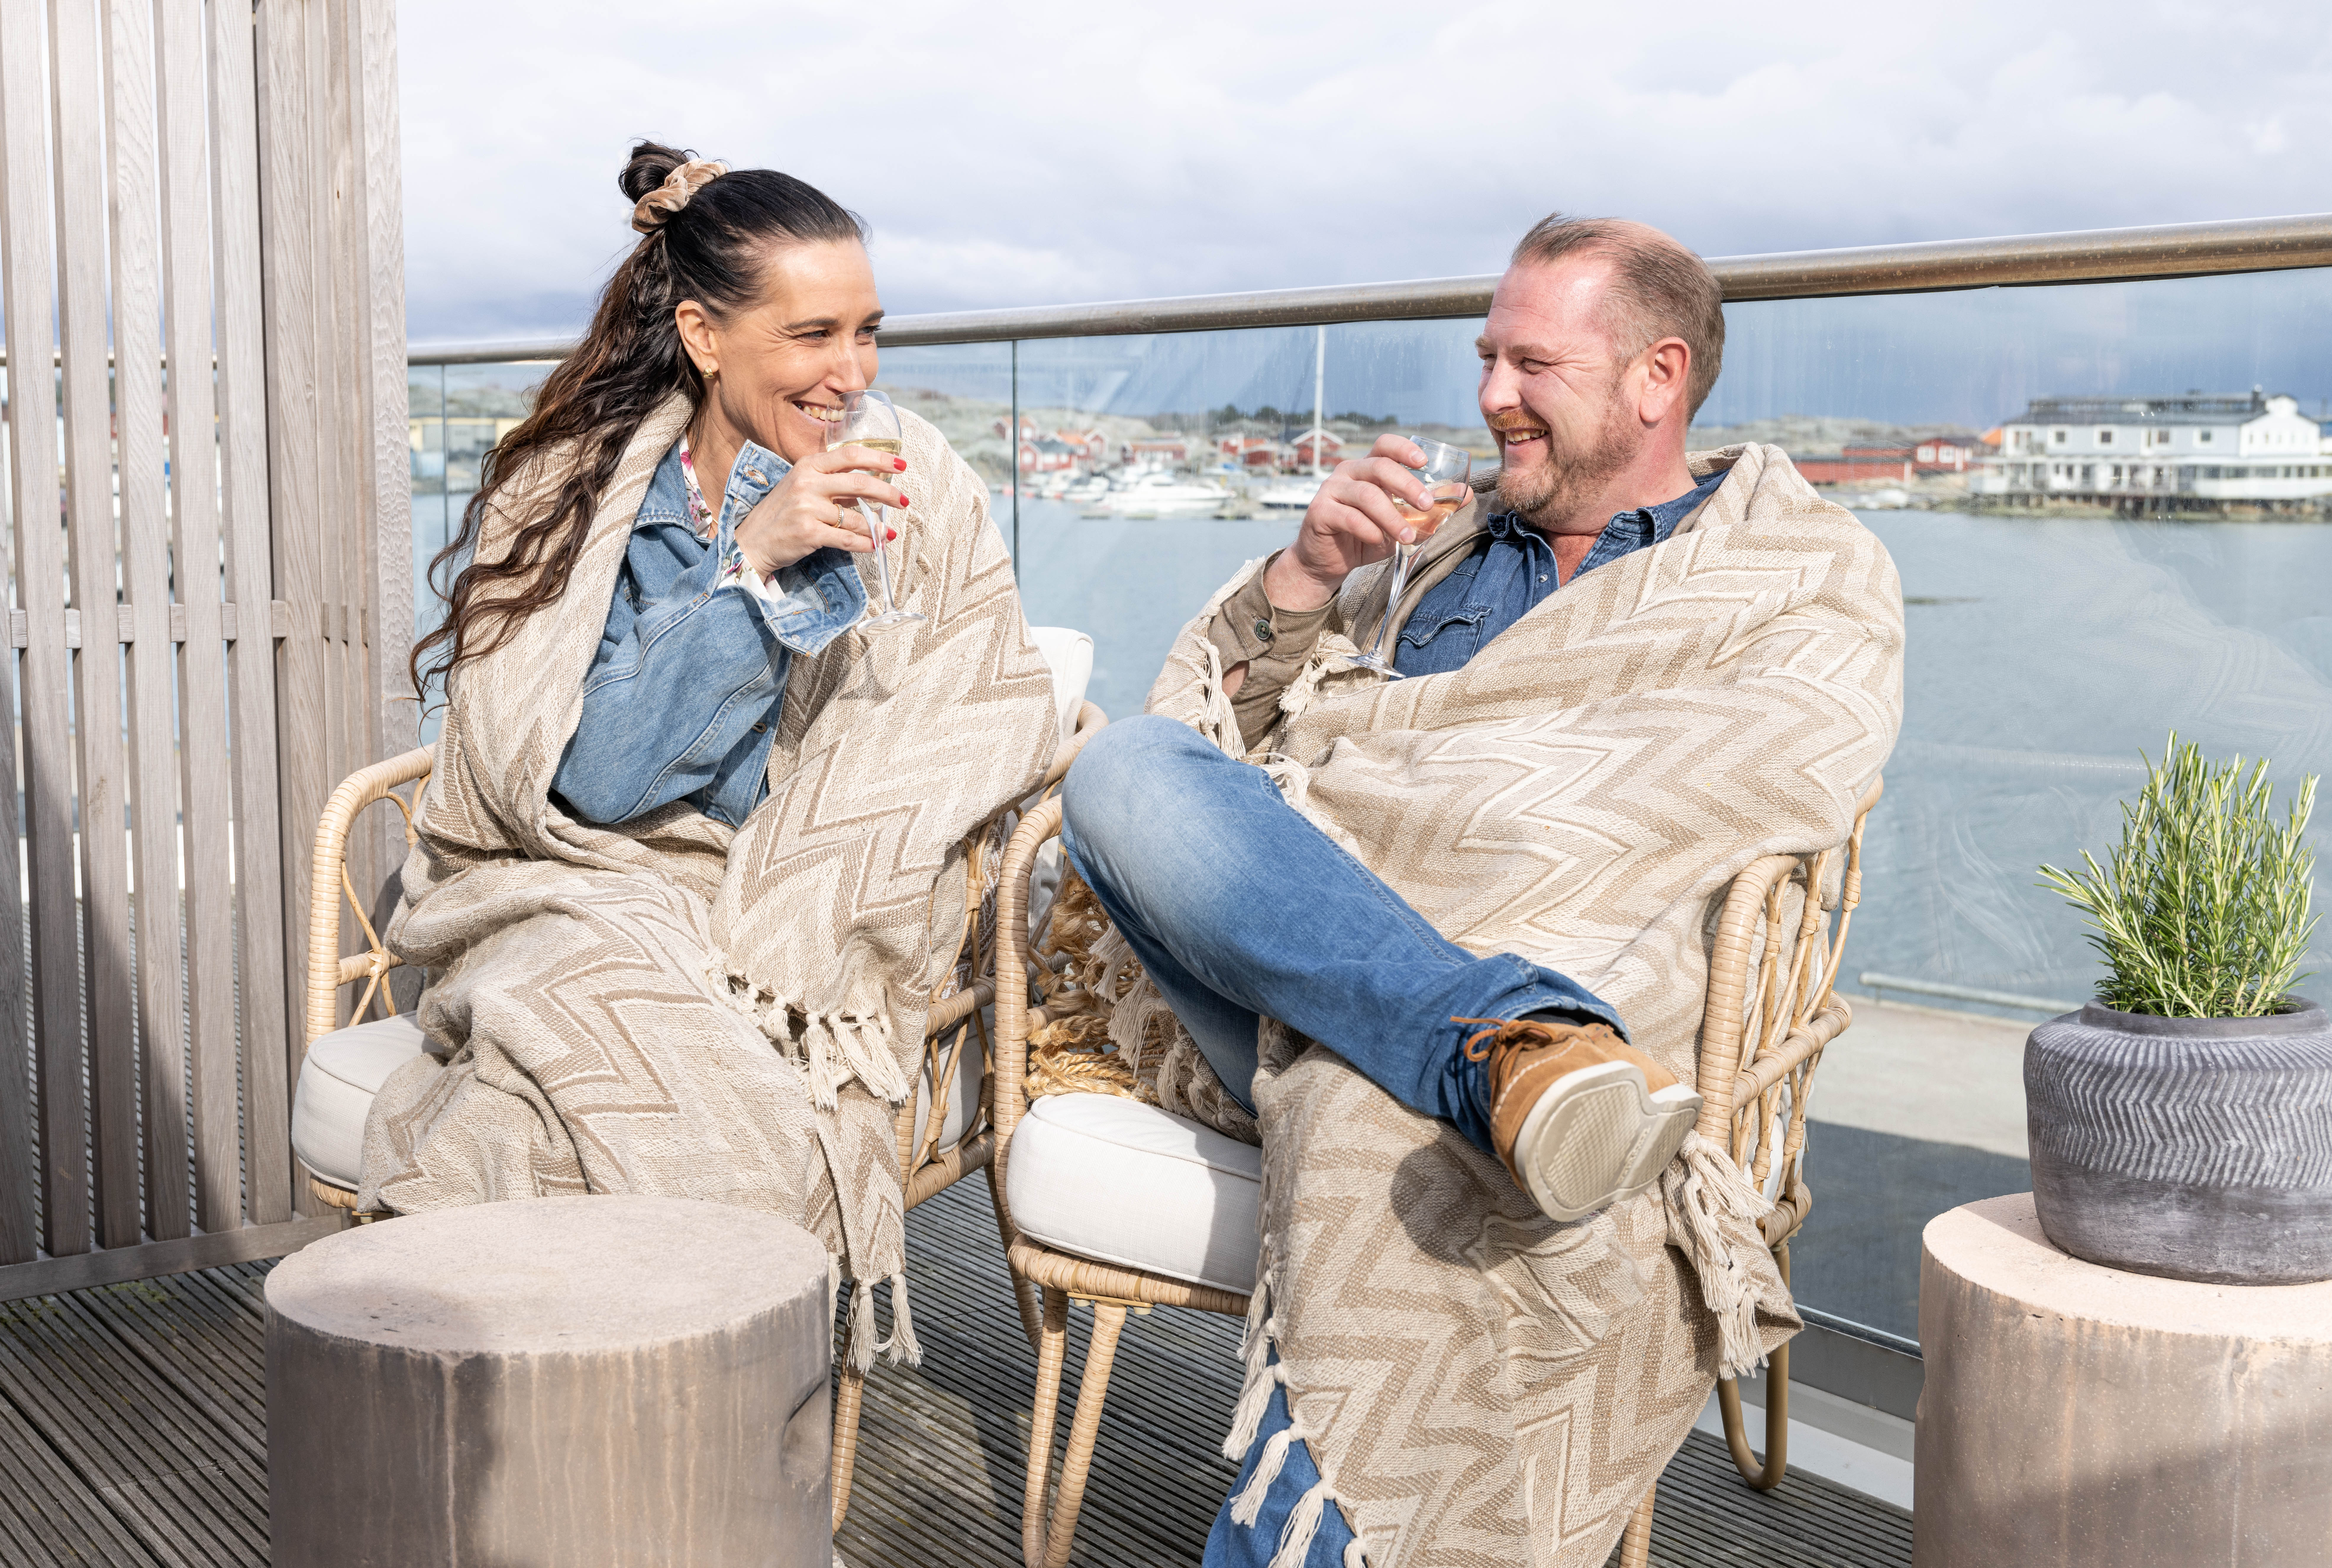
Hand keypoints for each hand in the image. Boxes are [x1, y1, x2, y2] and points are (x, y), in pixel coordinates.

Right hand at [732, 444, 909, 577]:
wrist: (752, 542)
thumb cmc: (782, 513)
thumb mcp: (802, 486)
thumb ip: (831, 481)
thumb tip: (870, 483)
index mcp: (808, 465)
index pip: (850, 455)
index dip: (879, 459)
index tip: (900, 465)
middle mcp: (807, 483)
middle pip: (859, 483)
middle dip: (887, 493)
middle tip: (904, 500)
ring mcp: (807, 508)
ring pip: (855, 517)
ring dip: (875, 527)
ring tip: (885, 533)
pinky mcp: (809, 533)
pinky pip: (848, 539)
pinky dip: (866, 544)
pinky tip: (875, 546)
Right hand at [1263, 434, 1434, 609]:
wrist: (1328, 562)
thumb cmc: (1366, 536)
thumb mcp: (1401, 521)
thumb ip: (1427, 509)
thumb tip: (1465, 495)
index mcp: (1368, 468)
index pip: (1384, 445)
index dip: (1404, 449)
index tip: (1424, 462)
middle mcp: (1348, 473)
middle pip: (1380, 467)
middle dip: (1407, 485)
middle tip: (1426, 505)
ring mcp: (1331, 491)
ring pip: (1366, 495)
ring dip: (1392, 517)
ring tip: (1408, 536)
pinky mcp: (1319, 512)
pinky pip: (1348, 517)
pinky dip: (1368, 530)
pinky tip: (1378, 541)